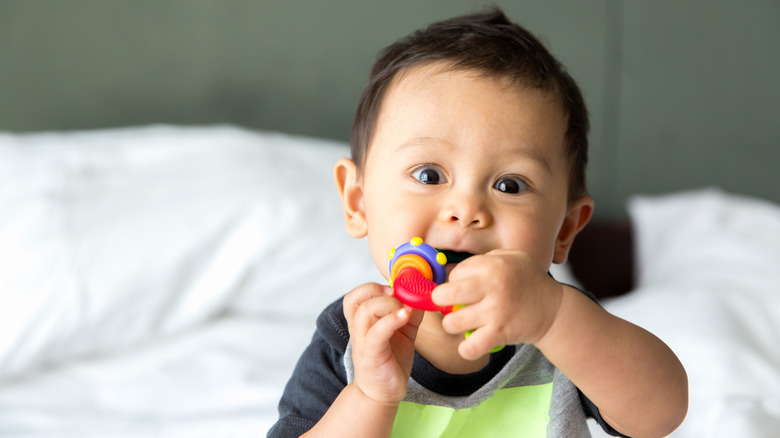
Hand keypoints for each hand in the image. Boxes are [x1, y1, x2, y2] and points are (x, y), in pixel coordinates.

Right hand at [342, 283, 423, 405]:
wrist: (384, 392)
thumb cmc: (390, 360)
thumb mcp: (403, 332)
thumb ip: (410, 314)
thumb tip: (421, 296)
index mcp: (362, 321)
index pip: (356, 295)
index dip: (372, 287)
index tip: (394, 289)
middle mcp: (358, 329)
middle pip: (356, 298)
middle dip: (378, 291)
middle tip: (398, 296)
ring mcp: (363, 341)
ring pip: (365, 311)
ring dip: (388, 304)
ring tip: (405, 309)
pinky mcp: (371, 354)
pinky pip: (377, 332)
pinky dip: (391, 320)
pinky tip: (404, 317)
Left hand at [432, 250, 563, 359]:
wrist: (554, 309)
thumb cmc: (528, 281)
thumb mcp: (510, 257)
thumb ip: (483, 259)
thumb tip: (451, 271)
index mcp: (493, 265)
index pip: (454, 273)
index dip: (454, 281)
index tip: (463, 287)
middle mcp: (492, 287)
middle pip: (444, 295)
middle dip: (441, 300)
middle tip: (449, 304)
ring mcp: (495, 312)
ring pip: (451, 323)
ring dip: (453, 324)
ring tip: (462, 322)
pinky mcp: (499, 334)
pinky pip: (469, 348)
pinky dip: (466, 348)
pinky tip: (472, 342)